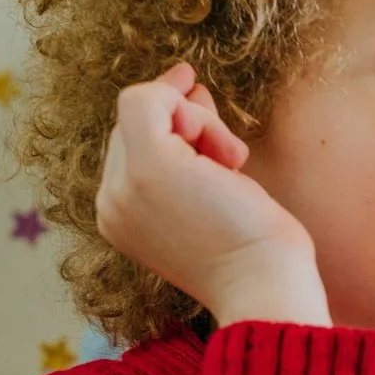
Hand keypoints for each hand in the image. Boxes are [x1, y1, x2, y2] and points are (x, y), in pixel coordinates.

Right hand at [94, 63, 328, 325]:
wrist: (264, 287)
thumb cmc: (254, 251)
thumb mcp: (214, 193)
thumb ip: (194, 148)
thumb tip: (189, 86)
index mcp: (121, 219)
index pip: (132, 147)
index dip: (170, 127)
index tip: (208, 123)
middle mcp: (110, 205)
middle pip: (136, 124)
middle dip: (188, 122)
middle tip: (230, 158)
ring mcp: (123, 186)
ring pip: (143, 108)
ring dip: (198, 121)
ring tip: (232, 164)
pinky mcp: (147, 167)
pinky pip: (147, 100)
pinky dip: (192, 111)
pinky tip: (225, 156)